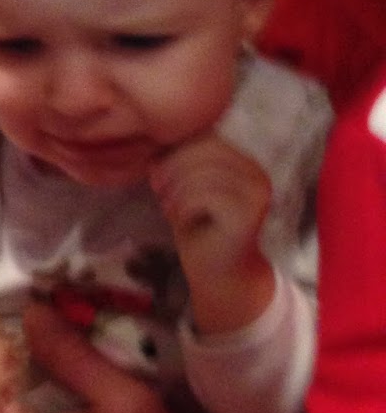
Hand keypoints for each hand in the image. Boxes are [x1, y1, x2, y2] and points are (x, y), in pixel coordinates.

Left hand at [149, 134, 274, 334]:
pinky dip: (183, 206)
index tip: (156, 174)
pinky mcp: (247, 214)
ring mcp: (256, 194)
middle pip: (205, 150)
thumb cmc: (200, 229)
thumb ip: (180, 163)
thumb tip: (158, 143)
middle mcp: (257, 174)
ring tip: (168, 208)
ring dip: (175, 190)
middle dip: (172, 168)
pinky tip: (178, 219)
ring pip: (203, 173)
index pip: (207, 137)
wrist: (218, 275)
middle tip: (157, 190)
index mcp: (245, 163)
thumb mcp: (187, 188)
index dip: (175, 150)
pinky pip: (204, 195)